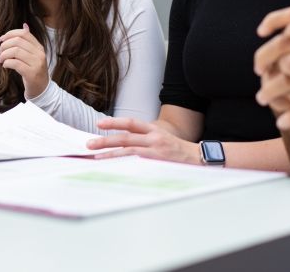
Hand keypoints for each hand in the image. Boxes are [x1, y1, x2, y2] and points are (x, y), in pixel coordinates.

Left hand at [0, 23, 48, 98]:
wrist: (41, 89)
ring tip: (1, 60)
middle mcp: (39, 54)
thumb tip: (24, 25)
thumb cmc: (33, 71)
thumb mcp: (33, 55)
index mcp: (39, 47)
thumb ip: (28, 42)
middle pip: (18, 41)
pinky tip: (5, 66)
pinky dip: (6, 63)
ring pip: (15, 51)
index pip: (24, 33)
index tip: (0, 41)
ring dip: (4, 55)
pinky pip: (15, 63)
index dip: (9, 34)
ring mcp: (37, 63)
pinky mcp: (31, 73)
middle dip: (4, 45)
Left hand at [87, 117, 201, 163]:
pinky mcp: (158, 163)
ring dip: (110, 154)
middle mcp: (154, 138)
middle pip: (125, 137)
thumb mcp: (163, 139)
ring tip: (96, 157)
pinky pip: (137, 163)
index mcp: (154, 130)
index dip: (114, 122)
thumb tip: (123, 145)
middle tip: (89, 144)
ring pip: (128, 151)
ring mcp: (156, 151)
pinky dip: (124, 165)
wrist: (199, 158)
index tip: (99, 123)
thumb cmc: (178, 151)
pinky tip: (114, 168)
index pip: (131, 123)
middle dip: (105, 140)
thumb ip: (145, 140)